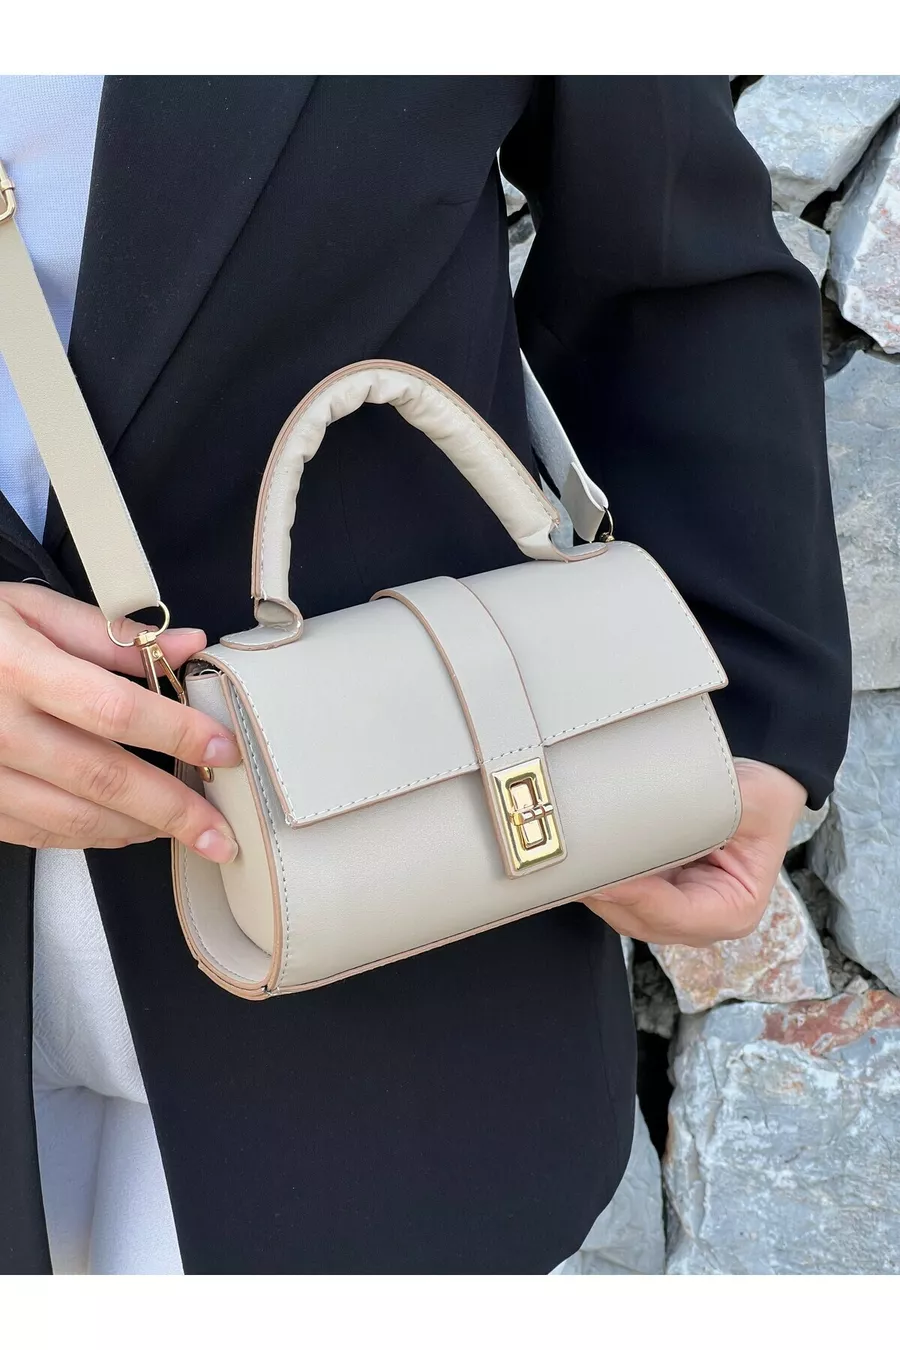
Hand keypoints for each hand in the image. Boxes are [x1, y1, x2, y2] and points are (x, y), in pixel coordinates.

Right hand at [0, 583, 241, 858]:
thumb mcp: (28, 610)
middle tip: (220, 833)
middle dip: (172, 810)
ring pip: (72, 818)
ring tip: (183, 832)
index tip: (223, 749)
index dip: (176, 732)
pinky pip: (38, 833)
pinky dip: (89, 837)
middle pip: (102, 777)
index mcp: (19, 667)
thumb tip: (186, 645)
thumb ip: (109, 634)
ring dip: (137, 830)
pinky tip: (125, 832)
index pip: (114, 708)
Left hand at [583, 758, 805, 946]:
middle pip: (641, 920)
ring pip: (623, 912)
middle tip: (574, 866)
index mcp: (734, 911)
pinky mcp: (655, 895)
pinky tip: (582, 859)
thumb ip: (717, 809)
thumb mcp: (755, 801)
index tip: (604, 877)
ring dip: (597, 890)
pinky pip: (619, 896)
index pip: (674, 914)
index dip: (636, 897)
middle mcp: (702, 922)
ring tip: (572, 861)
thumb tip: (667, 814)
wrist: (758, 792)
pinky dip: (600, 880)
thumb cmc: (762, 800)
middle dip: (607, 896)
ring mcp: (675, 912)